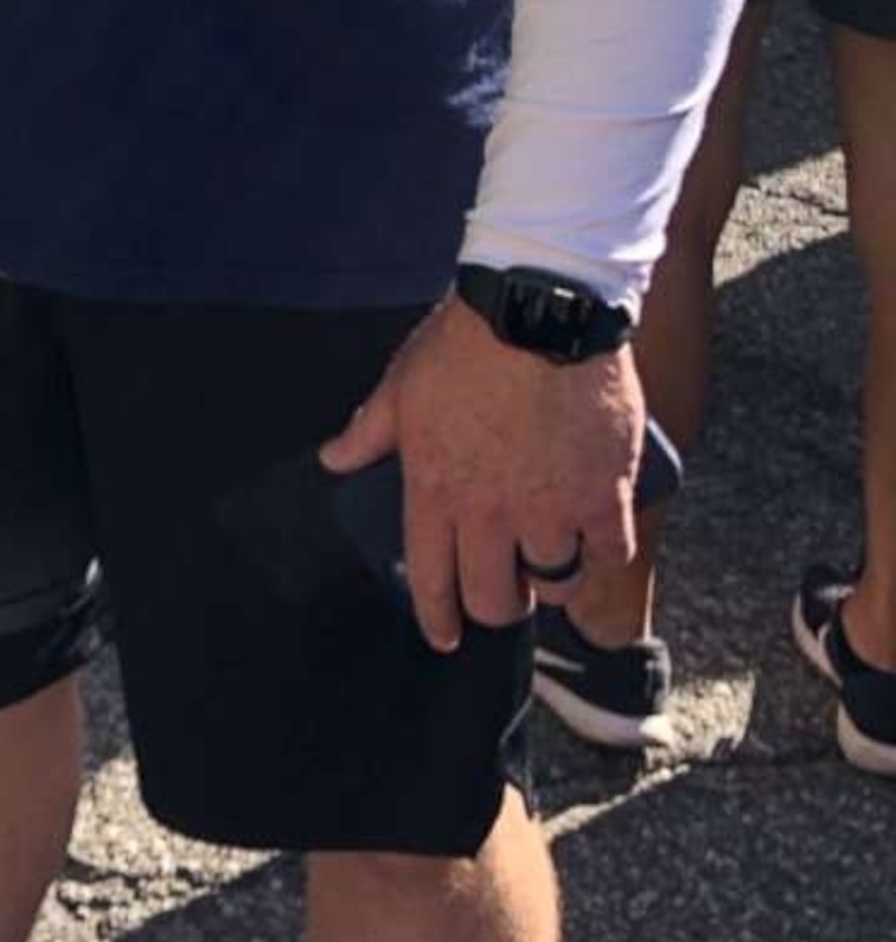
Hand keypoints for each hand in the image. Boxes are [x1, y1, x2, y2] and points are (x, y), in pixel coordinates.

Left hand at [320, 294, 645, 653]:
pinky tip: (597, 535)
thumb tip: (332, 458)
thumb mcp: (402, 385)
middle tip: (505, 588)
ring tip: (551, 556)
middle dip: (497, 603)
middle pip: (495, 600)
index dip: (438, 618)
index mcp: (436, 491)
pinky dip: (603, 550)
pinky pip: (608, 552)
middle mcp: (492, 513)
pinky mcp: (604, 493)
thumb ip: (369, 431)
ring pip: (554, 583)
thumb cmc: (464, 342)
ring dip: (550, 576)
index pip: (431, 581)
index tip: (444, 635)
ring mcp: (551, 508)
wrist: (538, 306)